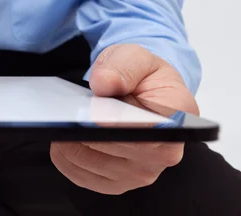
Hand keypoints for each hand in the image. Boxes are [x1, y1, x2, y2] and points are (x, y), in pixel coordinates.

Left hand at [50, 44, 198, 194]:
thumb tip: (105, 83)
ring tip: (65, 119)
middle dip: (82, 127)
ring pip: (89, 161)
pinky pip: (79, 174)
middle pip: (111, 148)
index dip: (116, 125)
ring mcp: (140, 173)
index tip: (92, 115)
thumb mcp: (135, 56)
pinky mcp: (116, 183)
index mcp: (176, 119)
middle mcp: (164, 153)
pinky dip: (65, 156)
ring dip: (68, 140)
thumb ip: (123, 65)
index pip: (147, 131)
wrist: (142, 92)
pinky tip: (64, 137)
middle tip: (67, 110)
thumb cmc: (142, 76)